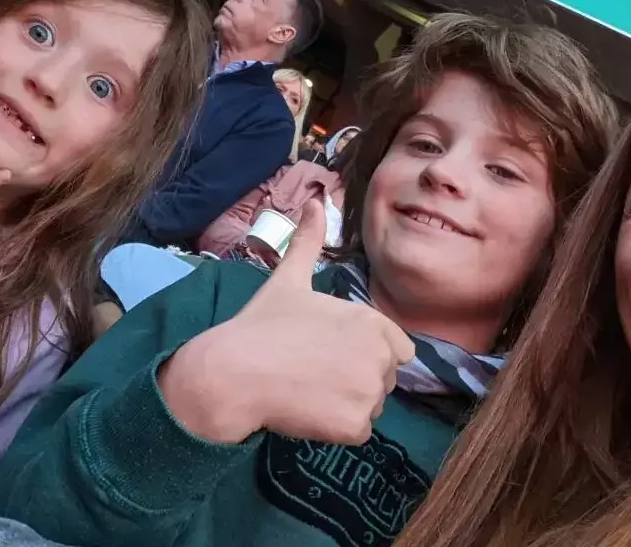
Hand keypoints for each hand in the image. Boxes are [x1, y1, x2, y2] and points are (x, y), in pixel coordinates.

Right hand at [158, 199, 414, 445]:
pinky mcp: (355, 426)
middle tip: (312, 370)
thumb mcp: (289, 279)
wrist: (233, 373)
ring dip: (345, 403)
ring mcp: (369, 392)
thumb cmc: (262, 325)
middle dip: (355, 377)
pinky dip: (336, 427)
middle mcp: (379, 355)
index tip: (328, 351)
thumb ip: (308, 241)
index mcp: (372, 321)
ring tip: (306, 388)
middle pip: (384, 377)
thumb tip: (316, 200)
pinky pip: (357, 431)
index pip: (397, 347)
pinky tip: (306, 409)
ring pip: (370, 404)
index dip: (362, 350)